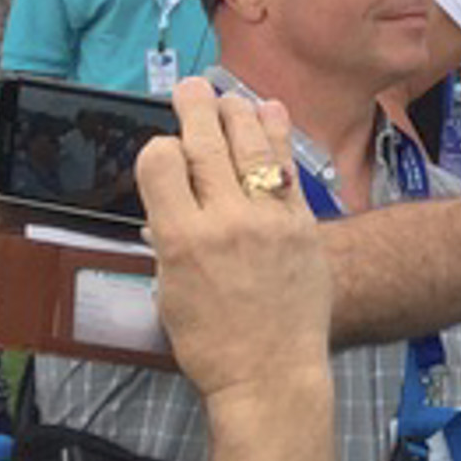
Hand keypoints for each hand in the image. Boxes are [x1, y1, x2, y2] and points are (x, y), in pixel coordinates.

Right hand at [142, 83, 333, 399]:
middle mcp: (225, 222)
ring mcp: (269, 220)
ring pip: (252, 147)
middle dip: (195, 107)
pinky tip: (271, 113)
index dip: (158, 148)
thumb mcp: (169, 289)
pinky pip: (288, 168)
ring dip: (238, 113)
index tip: (162, 149)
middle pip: (206, 144)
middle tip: (191, 87)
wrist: (269, 373)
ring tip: (229, 96)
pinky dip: (278, 135)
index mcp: (180, 239)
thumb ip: (170, 237)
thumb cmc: (210, 342)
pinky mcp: (303, 224)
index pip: (160, 163)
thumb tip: (170, 200)